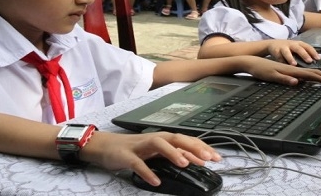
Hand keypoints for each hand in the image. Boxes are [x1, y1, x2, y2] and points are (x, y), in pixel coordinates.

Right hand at [90, 131, 220, 186]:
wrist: (104, 146)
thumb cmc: (133, 149)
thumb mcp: (156, 152)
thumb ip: (175, 155)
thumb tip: (195, 159)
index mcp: (163, 139)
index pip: (186, 140)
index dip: (202, 147)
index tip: (216, 157)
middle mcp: (154, 139)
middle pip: (176, 138)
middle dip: (193, 147)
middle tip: (207, 158)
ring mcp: (140, 146)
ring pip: (159, 145)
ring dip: (173, 153)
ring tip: (184, 164)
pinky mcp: (127, 156)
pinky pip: (138, 164)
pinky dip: (148, 172)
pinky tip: (155, 181)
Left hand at [244, 56, 320, 85]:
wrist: (252, 62)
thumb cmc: (260, 70)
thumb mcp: (271, 76)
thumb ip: (283, 79)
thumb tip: (296, 82)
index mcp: (291, 71)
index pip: (310, 75)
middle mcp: (293, 69)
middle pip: (313, 73)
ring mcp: (290, 70)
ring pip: (308, 73)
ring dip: (320, 76)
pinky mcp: (286, 71)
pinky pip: (302, 74)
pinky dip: (310, 76)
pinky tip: (312, 79)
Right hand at [267, 40, 320, 64]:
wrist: (273, 44)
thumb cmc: (289, 48)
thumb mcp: (297, 49)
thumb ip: (305, 55)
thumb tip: (316, 63)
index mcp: (299, 44)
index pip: (308, 47)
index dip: (313, 52)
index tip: (318, 59)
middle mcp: (292, 44)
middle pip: (299, 49)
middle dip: (304, 55)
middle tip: (309, 61)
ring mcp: (283, 47)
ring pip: (287, 52)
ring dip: (291, 58)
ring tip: (294, 64)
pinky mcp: (276, 51)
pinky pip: (279, 57)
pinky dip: (281, 62)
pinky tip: (283, 67)